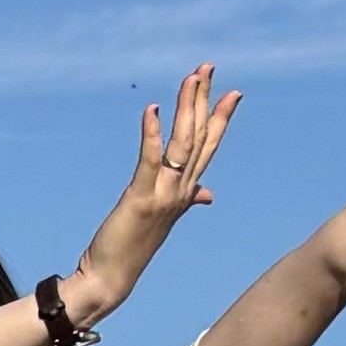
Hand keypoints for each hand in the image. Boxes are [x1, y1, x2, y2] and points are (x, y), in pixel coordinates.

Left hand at [59, 61, 239, 327]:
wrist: (112, 278)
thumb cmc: (132, 246)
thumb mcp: (164, 217)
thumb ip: (187, 199)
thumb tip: (207, 195)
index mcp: (186, 191)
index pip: (209, 147)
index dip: (221, 118)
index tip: (233, 92)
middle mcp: (181, 191)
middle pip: (199, 136)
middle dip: (204, 100)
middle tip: (208, 67)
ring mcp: (164, 195)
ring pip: (182, 143)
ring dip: (186, 108)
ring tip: (190, 78)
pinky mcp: (141, 199)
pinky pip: (150, 161)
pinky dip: (152, 135)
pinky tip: (152, 110)